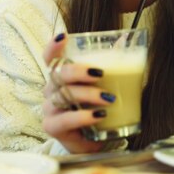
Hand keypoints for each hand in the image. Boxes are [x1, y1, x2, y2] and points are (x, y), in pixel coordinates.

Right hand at [41, 34, 109, 153]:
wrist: (97, 138)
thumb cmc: (97, 105)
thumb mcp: (105, 84)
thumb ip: (110, 62)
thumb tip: (122, 39)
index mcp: (62, 76)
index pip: (51, 58)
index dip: (53, 47)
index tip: (63, 36)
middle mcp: (52, 90)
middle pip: (58, 75)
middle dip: (78, 71)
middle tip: (100, 73)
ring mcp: (50, 108)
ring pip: (63, 96)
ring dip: (87, 95)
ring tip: (109, 98)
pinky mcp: (53, 127)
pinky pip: (64, 120)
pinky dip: (82, 117)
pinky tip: (98, 116)